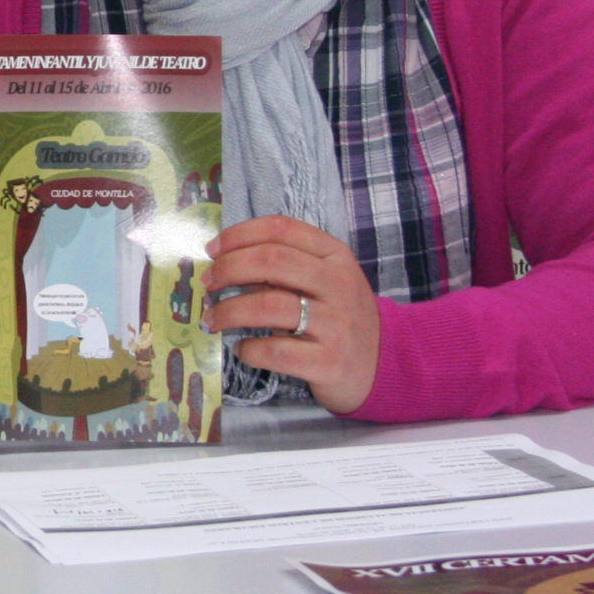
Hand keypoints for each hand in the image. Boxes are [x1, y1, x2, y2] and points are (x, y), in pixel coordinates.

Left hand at [203, 216, 382, 413]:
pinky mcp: (329, 362)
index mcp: (335, 256)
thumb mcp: (322, 282)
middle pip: (271, 260)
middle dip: (228, 269)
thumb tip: (223, 262)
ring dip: (228, 311)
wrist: (385, 365)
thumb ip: (282, 269)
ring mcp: (336, 324)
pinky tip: (243, 349)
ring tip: (213, 319)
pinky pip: (276, 350)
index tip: (212, 249)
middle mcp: (338, 284)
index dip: (239, 235)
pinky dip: (249, 349)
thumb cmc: (340, 317)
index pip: (281, 229)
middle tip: (208, 284)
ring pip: (268, 305)